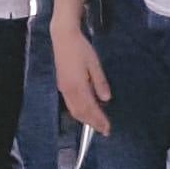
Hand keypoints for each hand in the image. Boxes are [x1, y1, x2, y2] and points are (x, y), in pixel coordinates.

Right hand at [53, 6, 114, 134]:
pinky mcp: (62, 85)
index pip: (90, 109)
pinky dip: (79, 112)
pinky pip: (70, 105)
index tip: (108, 128)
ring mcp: (63, 89)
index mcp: (78, 86)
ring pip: (74, 111)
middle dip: (93, 123)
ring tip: (96, 124)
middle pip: (81, 113)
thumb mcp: (94, 64)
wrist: (63, 38)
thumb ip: (100, 82)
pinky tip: (86, 111)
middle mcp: (69, 90)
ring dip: (86, 120)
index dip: (99, 120)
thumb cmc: (81, 49)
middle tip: (104, 130)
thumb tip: (106, 99)